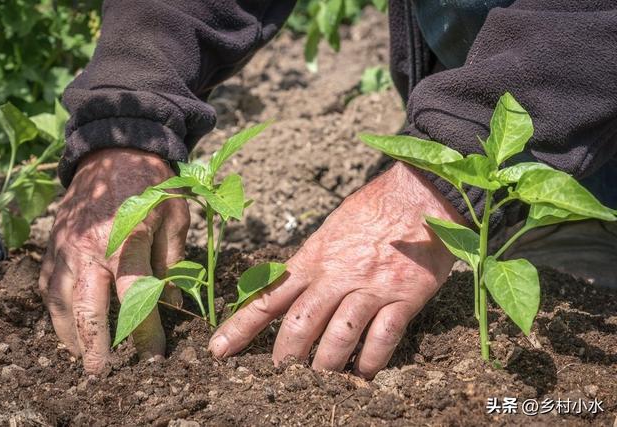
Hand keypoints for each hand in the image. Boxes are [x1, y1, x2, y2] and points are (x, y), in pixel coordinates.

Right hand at [39, 148, 189, 372]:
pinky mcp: (54, 244)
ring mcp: (66, 247)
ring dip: (69, 333)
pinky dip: (55, 308)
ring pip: (59, 301)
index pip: (135, 299)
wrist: (114, 151)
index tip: (153, 356)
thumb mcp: (176, 218)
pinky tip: (67, 321)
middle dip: (94, 345)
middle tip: (101, 372)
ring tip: (83, 353)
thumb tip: (174, 306)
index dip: (144, 332)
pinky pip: (48, 284)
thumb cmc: (153, 184)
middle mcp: (90, 248)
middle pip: (86, 308)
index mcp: (127, 241)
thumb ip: (173, 264)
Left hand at [209, 162, 462, 377]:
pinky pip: (382, 339)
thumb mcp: (331, 228)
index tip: (219, 350)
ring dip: (326, 366)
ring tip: (321, 380)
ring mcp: (369, 288)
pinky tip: (365, 373)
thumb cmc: (374, 206)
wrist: (420, 192)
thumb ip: (314, 259)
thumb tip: (297, 284)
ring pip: (337, 338)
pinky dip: (371, 362)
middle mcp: (335, 276)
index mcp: (313, 258)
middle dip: (285, 357)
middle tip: (282, 373)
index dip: (241, 327)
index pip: (268, 297)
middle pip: (299, 325)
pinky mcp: (403, 298)